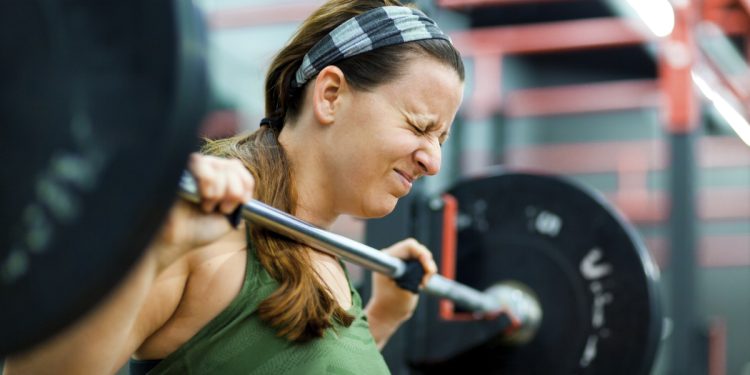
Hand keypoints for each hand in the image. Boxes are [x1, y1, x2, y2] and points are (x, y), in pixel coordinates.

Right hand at [150, 153, 254, 268]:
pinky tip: (202, 197)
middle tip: (221, 208)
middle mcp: (208, 170)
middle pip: (233, 166)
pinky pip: (201, 162)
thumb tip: (245, 188)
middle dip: (233, 191)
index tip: (241, 203)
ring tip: (207, 205)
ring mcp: (194, 168)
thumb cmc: (199, 230)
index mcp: (221, 180)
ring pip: (219, 165)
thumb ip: (240, 200)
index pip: (240, 168)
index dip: (246, 184)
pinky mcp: (180, 168)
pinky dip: (208, 181)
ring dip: (219, 190)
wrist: (177, 240)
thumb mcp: (230, 218)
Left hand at [367, 238, 437, 325]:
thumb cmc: (393, 305)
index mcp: (387, 259)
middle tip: (426, 280)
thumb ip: (416, 274)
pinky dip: (424, 270)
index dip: (423, 255)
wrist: (386, 315)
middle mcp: (391, 256)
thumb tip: (426, 264)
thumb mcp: (407, 290)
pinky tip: (421, 282)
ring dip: (426, 268)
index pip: (410, 246)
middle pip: (416, 249)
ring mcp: (396, 260)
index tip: (428, 271)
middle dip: (426, 262)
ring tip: (422, 283)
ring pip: (419, 255)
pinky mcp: (402, 266)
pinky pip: (418, 262)